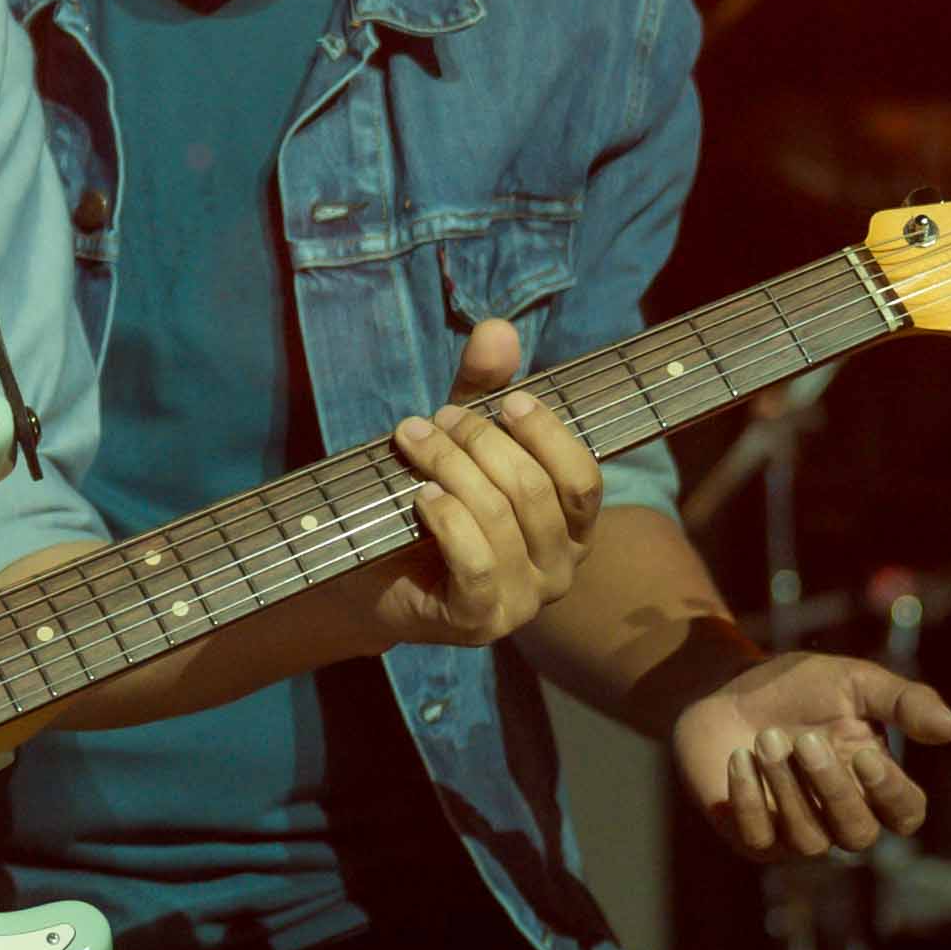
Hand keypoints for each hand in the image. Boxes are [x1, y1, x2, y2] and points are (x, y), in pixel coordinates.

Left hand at [349, 319, 602, 648]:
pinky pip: (474, 560)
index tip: (505, 401)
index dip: (546, 434)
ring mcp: (524, 601)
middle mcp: (561, 568)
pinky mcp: (481, 620)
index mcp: (572, 527)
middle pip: (531, 489)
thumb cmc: (428, 501)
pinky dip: (445, 518)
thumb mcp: (459, 438)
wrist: (368, 576)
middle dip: (477, 442)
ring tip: (412, 441)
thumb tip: (496, 329)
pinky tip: (420, 496)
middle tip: (435, 418)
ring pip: (498, 516)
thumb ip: (482, 388)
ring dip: (448, 467)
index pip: (582, 477)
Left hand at [673, 652, 950, 858]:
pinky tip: (738, 758)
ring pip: (810, 839)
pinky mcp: (754, 838)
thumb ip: (902, 701)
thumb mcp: (852, 681)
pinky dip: (749, 798)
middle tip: (805, 740)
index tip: (865, 753)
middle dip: (833, 789)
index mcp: (874, 782)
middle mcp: (842, 816)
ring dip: (788, 788)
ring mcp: (798, 833)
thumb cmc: (795, 687)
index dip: (892, 793)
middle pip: (859, 835)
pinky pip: (761, 839)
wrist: (722, 688)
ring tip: (764, 738)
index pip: (906, 813)